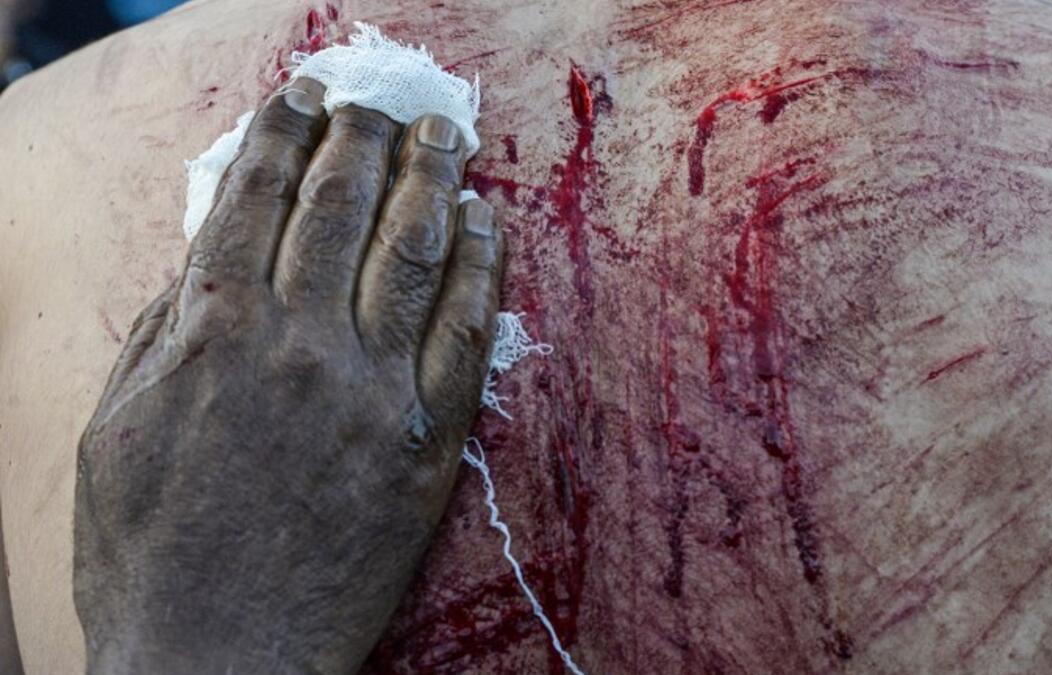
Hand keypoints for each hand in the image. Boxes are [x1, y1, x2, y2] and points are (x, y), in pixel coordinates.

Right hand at [72, 78, 502, 674]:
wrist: (221, 664)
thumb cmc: (150, 557)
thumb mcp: (115, 430)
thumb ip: (163, 333)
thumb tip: (207, 259)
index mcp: (212, 332)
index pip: (255, 198)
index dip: (284, 133)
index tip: (307, 96)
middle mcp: (298, 343)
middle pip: (342, 207)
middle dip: (365, 138)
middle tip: (382, 104)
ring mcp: (371, 390)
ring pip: (413, 253)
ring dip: (434, 180)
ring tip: (448, 135)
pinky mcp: (427, 441)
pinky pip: (466, 335)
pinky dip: (481, 271)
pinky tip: (489, 229)